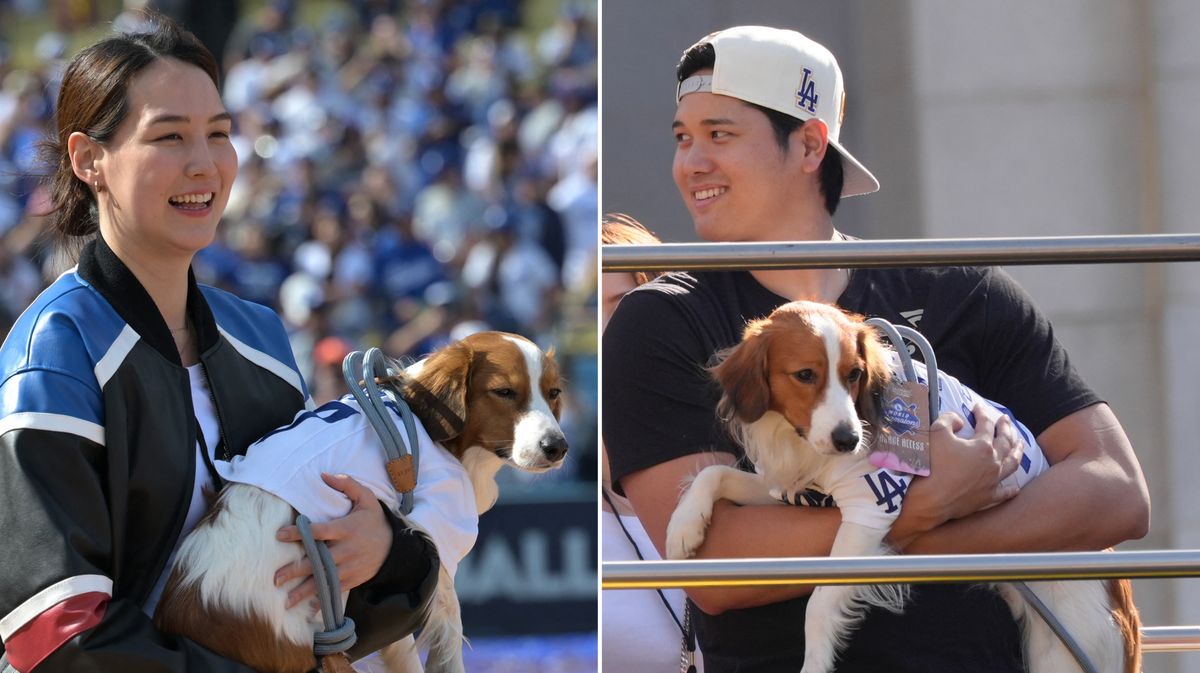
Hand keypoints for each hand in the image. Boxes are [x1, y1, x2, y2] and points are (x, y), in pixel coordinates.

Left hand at [274, 473, 392, 608]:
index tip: (279, 535)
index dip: (299, 533)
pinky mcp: (352, 580)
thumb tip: (324, 475)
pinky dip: (321, 600)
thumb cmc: (374, 520)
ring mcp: (349, 568)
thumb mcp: (366, 498)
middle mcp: (346, 550)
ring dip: (304, 592)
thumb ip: (347, 484)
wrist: (396, 546)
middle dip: (296, 570)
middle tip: (276, 577)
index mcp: (346, 529)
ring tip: (286, 601)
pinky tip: (306, 610)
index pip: (319, 531)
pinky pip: (334, 591)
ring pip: (323, 581)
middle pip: (318, 561)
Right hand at [889, 403, 1021, 548]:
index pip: (986, 424)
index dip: (981, 413)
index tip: (977, 407)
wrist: (929, 498)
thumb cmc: (932, 464)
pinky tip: (1016, 487)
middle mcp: (992, 463)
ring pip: (1012, 464)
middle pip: (1005, 442)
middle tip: (1006, 420)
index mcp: (982, 446)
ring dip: (1017, 452)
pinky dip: (1011, 489)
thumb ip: (949, 420)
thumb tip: (959, 421)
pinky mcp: (987, 498)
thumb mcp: (936, 433)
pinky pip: (1005, 492)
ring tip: (1020, 445)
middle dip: (1006, 428)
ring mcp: (992, 481)